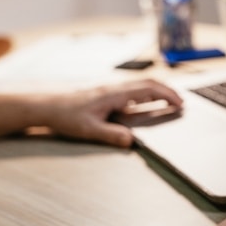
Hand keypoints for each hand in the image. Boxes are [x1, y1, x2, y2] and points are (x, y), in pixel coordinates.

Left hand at [43, 79, 181, 146]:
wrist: (45, 105)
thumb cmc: (64, 115)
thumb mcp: (88, 129)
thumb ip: (112, 135)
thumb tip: (132, 141)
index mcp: (114, 94)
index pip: (148, 89)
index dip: (167, 95)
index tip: (180, 103)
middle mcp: (114, 89)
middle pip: (147, 84)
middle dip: (167, 92)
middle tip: (180, 102)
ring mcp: (109, 91)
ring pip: (140, 86)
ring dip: (156, 92)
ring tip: (168, 102)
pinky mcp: (104, 95)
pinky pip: (131, 92)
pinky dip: (145, 96)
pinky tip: (144, 105)